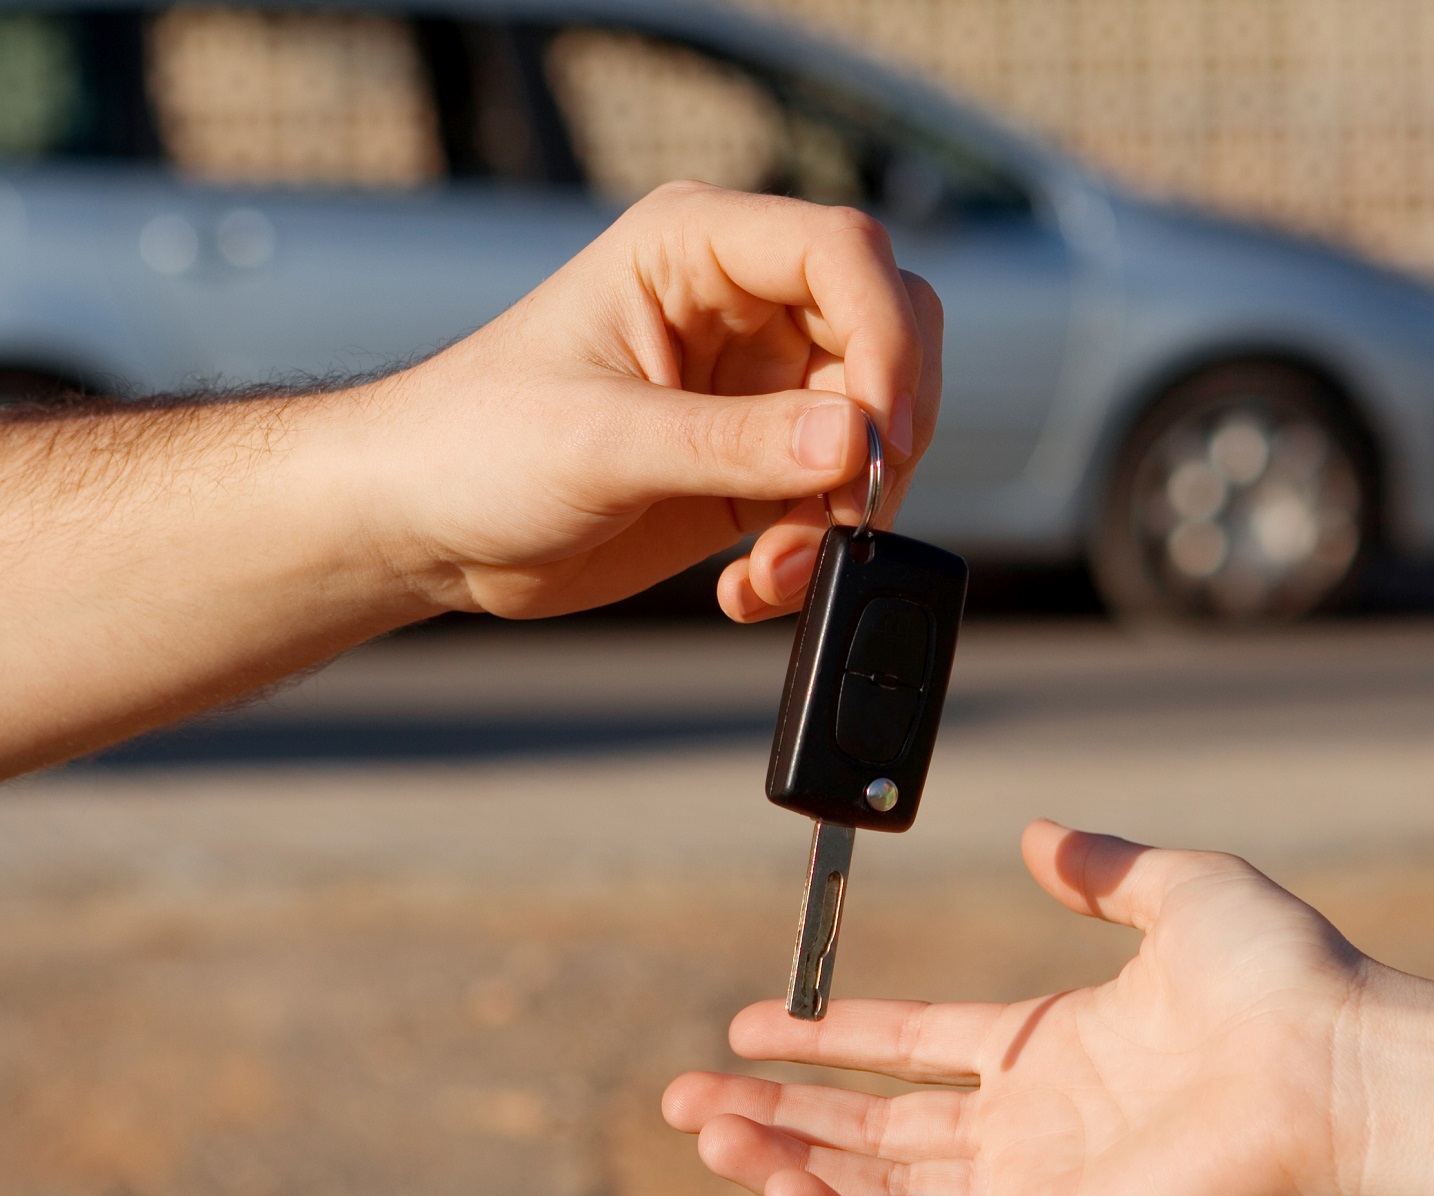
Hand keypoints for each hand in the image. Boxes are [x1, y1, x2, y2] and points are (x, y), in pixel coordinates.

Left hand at [348, 181, 943, 621]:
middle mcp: (741, 304)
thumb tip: (855, 440)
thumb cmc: (470, 446)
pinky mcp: (756, 461)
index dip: (885, 336)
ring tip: (770, 570)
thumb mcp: (601, 443)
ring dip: (845, 513)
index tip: (882, 434)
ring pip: (875, 428)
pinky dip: (818, 550)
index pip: (842, 253)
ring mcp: (757, 385)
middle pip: (886, 336)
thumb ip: (734, 443)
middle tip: (842, 513)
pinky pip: (837, 497)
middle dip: (880, 435)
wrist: (422, 527)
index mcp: (695, 250)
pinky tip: (751, 583)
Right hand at [662, 820, 1381, 1195]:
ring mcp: (1035, 1190)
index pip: (907, 1052)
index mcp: (1050, 1050)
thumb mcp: (1176, 888)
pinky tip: (779, 1181)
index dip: (825, 1038)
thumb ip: (1098, 867)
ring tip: (705, 1130)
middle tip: (684, 1097)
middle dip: (775, 1115)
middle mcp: (1031, 1125)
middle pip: (872, 1130)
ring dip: (786, 1169)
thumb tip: (1035, 834)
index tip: (749, 1020)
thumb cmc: (1281, 977)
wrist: (1341, 1060)